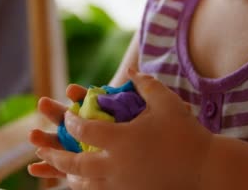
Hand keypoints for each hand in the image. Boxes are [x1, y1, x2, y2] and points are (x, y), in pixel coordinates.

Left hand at [34, 68, 213, 189]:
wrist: (205, 168)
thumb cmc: (185, 132)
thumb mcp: (166, 102)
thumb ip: (146, 84)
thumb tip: (131, 69)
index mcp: (120, 139)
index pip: (85, 129)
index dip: (71, 121)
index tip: (67, 117)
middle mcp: (116, 164)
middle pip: (76, 162)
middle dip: (56, 154)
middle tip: (42, 148)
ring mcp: (122, 184)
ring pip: (86, 183)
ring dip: (69, 175)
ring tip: (59, 170)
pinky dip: (89, 188)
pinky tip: (85, 185)